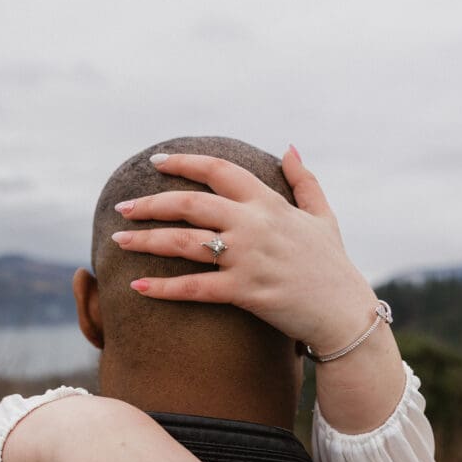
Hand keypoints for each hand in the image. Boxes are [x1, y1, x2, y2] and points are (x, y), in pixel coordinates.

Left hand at [113, 146, 405, 431]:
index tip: (157, 161)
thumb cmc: (332, 266)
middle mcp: (254, 224)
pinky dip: (163, 288)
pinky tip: (137, 288)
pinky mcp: (244, 292)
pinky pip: (194, 288)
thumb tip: (289, 147)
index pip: (219, 169)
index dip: (185, 162)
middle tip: (122, 208)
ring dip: (145, 240)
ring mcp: (248, 258)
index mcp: (269, 203)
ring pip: (184, 242)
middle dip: (150, 203)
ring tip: (117, 242)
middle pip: (190, 203)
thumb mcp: (323, 216)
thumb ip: (304, 180)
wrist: (343, 314)